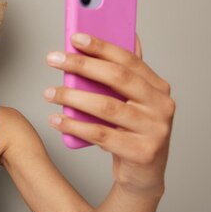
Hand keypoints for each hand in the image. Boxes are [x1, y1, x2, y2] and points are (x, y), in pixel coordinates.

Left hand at [43, 33, 175, 195]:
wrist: (143, 175)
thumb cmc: (132, 132)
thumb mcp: (133, 102)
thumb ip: (126, 74)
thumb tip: (123, 36)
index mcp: (158, 88)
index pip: (128, 60)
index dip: (101, 47)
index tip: (75, 37)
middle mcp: (161, 106)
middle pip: (117, 79)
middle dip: (82, 65)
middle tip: (53, 59)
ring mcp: (154, 130)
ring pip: (106, 107)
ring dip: (72, 97)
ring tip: (49, 93)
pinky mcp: (141, 152)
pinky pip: (100, 135)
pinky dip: (74, 126)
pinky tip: (56, 120)